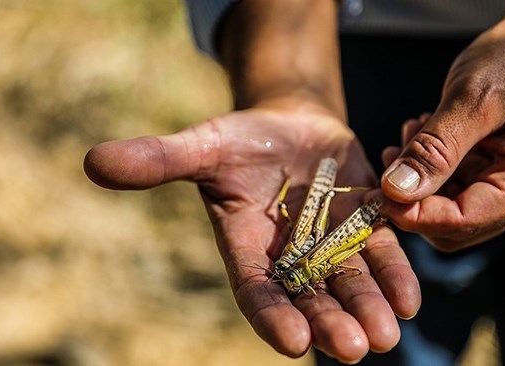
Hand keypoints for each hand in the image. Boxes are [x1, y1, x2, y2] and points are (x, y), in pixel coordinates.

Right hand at [84, 106, 420, 362]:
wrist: (292, 128)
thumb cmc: (241, 141)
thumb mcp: (203, 147)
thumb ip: (160, 160)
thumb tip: (94, 161)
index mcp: (248, 250)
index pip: (258, 292)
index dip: (274, 315)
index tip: (293, 341)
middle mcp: (291, 258)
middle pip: (311, 299)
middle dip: (331, 323)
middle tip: (353, 348)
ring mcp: (332, 245)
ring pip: (351, 285)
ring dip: (369, 309)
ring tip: (386, 335)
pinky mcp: (366, 226)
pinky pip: (382, 255)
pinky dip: (395, 276)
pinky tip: (410, 300)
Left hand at [380, 18, 504, 250]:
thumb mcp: (472, 98)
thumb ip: (435, 148)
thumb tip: (397, 191)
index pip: (467, 220)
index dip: (417, 216)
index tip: (378, 194)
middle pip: (455, 227)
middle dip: (414, 199)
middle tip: (392, 155)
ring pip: (446, 213)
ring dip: (417, 183)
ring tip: (411, 133)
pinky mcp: (491, 181)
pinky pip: (449, 193)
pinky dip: (426, 172)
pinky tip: (418, 137)